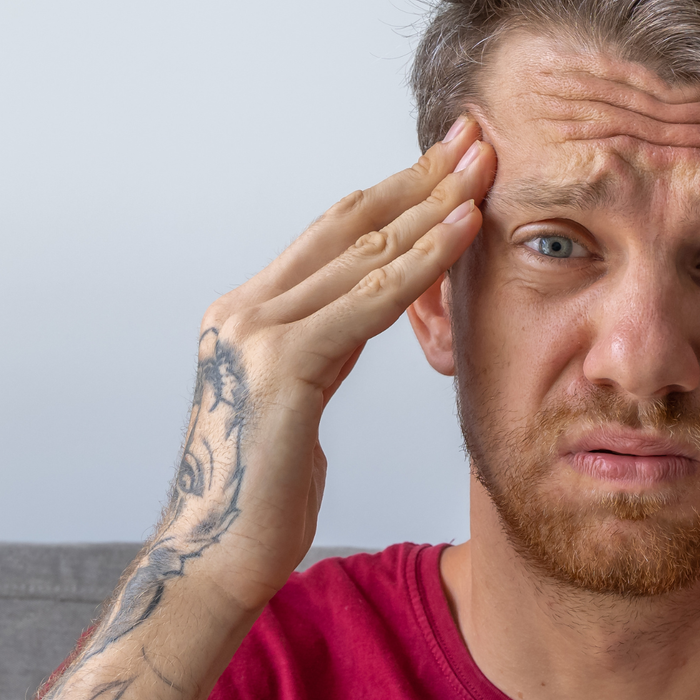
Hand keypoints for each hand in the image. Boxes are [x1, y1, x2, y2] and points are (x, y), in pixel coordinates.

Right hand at [152, 119, 495, 624]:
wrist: (215, 563)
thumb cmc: (264, 499)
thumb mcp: (304, 405)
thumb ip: (328, 349)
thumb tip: (369, 309)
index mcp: (248, 315)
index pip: (332, 234)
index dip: (396, 191)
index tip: (449, 159)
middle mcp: (244, 311)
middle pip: (347, 225)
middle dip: (418, 178)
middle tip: (476, 136)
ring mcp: (255, 335)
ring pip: (361, 254)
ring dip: (431, 207)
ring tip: (484, 169)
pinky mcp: (280, 369)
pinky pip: (366, 304)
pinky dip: (421, 262)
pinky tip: (463, 230)